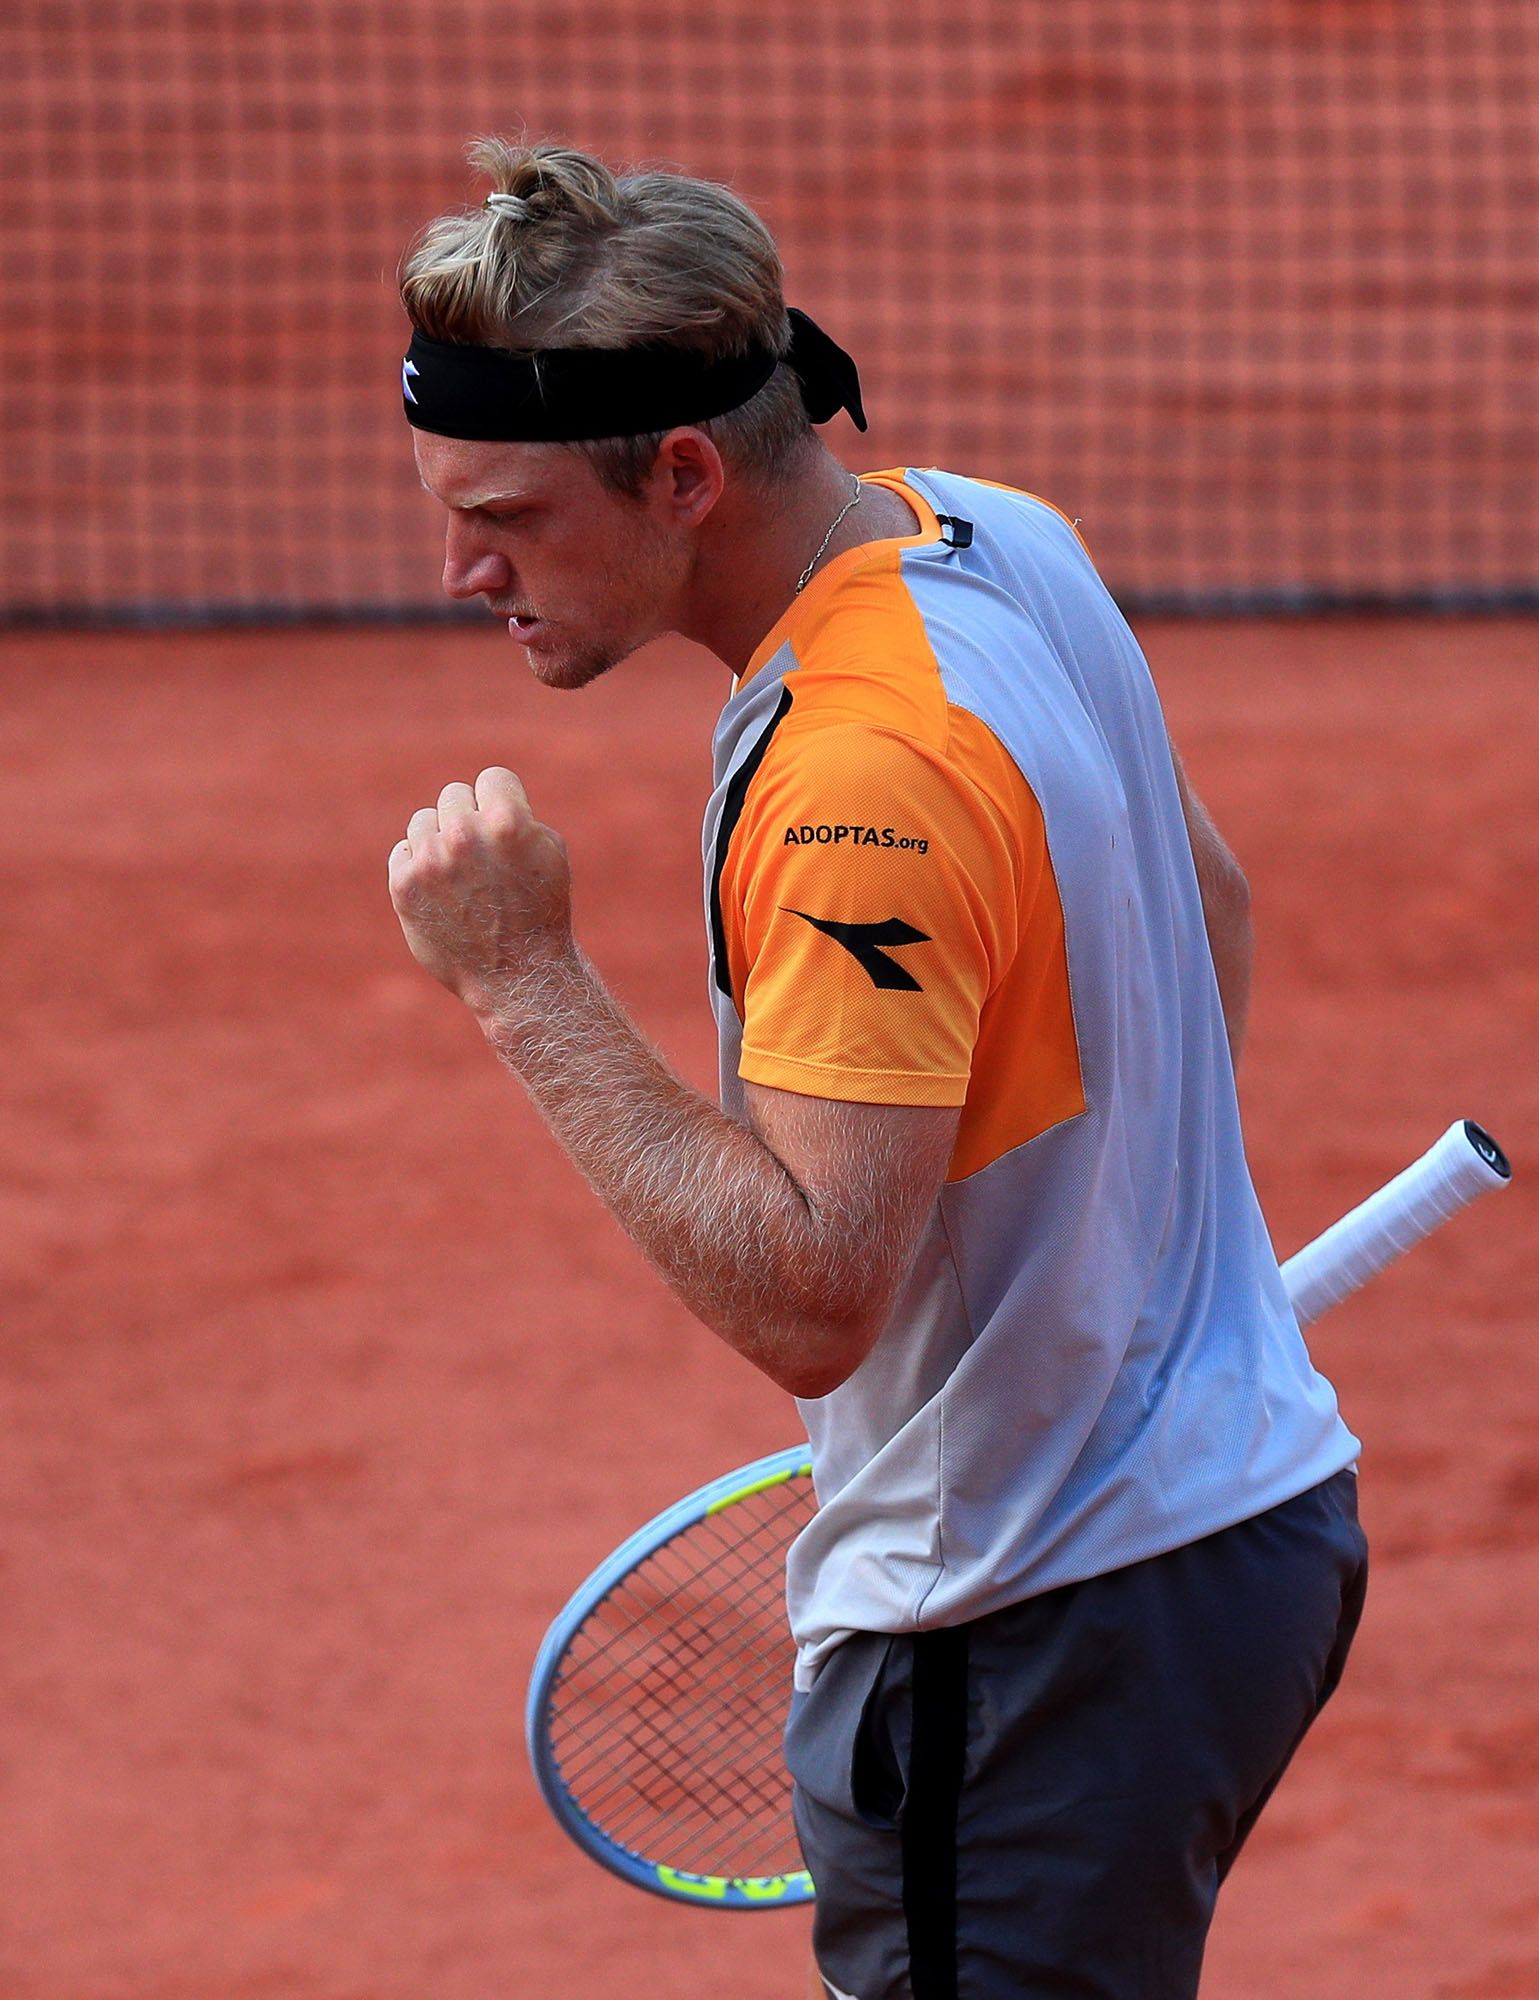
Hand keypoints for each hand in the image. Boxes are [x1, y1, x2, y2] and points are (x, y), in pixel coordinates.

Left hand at [388, 768, 572, 1018]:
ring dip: (441, 841)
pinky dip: (419, 867)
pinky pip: (403, 850)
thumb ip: (517, 814)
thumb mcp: (550, 853)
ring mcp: (430, 862)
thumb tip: (480, 797)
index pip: (492, 778)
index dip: (503, 803)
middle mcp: (464, 836)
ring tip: (463, 878)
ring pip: (424, 820)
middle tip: (485, 860)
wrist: (517, 975)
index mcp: (507, 822)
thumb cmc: (541, 910)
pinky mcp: (403, 886)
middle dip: (470, 821)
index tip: (506, 832)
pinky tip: (443, 892)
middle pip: (455, 795)